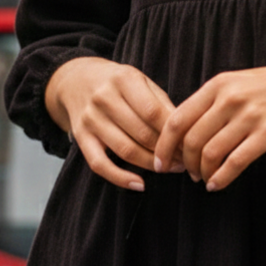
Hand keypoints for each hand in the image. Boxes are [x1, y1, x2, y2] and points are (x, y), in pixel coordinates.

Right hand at [45, 57, 179, 190]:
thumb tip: (185, 132)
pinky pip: (99, 164)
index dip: (174, 132)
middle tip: (184, 161)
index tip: (189, 144)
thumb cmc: (118, 83)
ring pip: (126, 150)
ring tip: (170, 169)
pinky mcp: (80, 137)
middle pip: (142, 133)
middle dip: (167, 151)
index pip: (154, 112)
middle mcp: (104, 98)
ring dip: (151, 165)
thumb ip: (161, 103)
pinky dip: (120, 178)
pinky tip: (140, 185)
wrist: (76, 80)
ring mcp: (90, 119)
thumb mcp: (140, 80)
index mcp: (124, 80)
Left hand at [153, 55, 265, 190]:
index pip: (177, 118)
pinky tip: (218, 184)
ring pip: (210, 153)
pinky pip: (235, 162)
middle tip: (187, 174)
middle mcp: (230, 99)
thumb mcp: (243, 82)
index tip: (161, 161)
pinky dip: (222, 178)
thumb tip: (190, 127)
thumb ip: (217, 101)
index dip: (164, 144)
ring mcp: (250, 116)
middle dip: (184, 163)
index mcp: (219, 85)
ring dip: (202, 172)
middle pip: (190, 139)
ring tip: (204, 179)